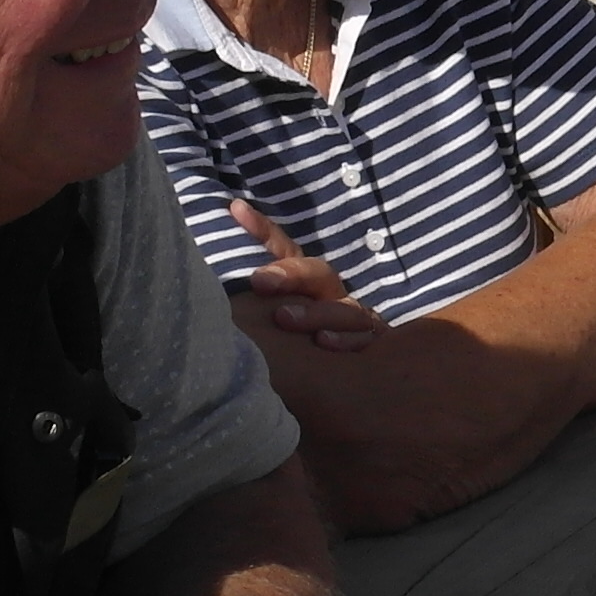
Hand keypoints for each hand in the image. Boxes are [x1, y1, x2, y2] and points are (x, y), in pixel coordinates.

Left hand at [228, 204, 393, 353]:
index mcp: (307, 282)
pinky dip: (344, 341)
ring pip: (343, 308)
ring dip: (313, 312)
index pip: (284, 250)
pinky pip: (364, 340)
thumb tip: (221, 242)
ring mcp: (356, 321)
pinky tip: (323, 343)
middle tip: (259, 281)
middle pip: (318, 274)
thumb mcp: (275, 317)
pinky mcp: (373, 345)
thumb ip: (247, 299)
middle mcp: (333, 296)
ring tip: (283, 317)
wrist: (356, 384)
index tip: (236, 211)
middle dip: (290, 274)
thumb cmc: (301, 348)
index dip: (261, 230)